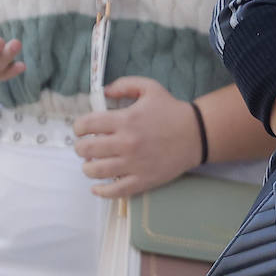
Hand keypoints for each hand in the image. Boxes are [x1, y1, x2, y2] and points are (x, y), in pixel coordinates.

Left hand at [72, 77, 199, 197]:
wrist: (197, 133)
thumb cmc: (172, 110)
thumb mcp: (150, 88)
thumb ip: (125, 84)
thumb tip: (103, 92)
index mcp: (125, 120)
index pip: (86, 125)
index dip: (78, 127)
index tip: (82, 129)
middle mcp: (126, 143)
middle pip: (86, 149)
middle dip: (81, 147)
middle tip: (87, 146)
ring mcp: (133, 164)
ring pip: (95, 171)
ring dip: (88, 167)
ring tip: (93, 164)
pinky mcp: (142, 180)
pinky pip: (114, 191)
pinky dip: (101, 191)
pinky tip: (98, 187)